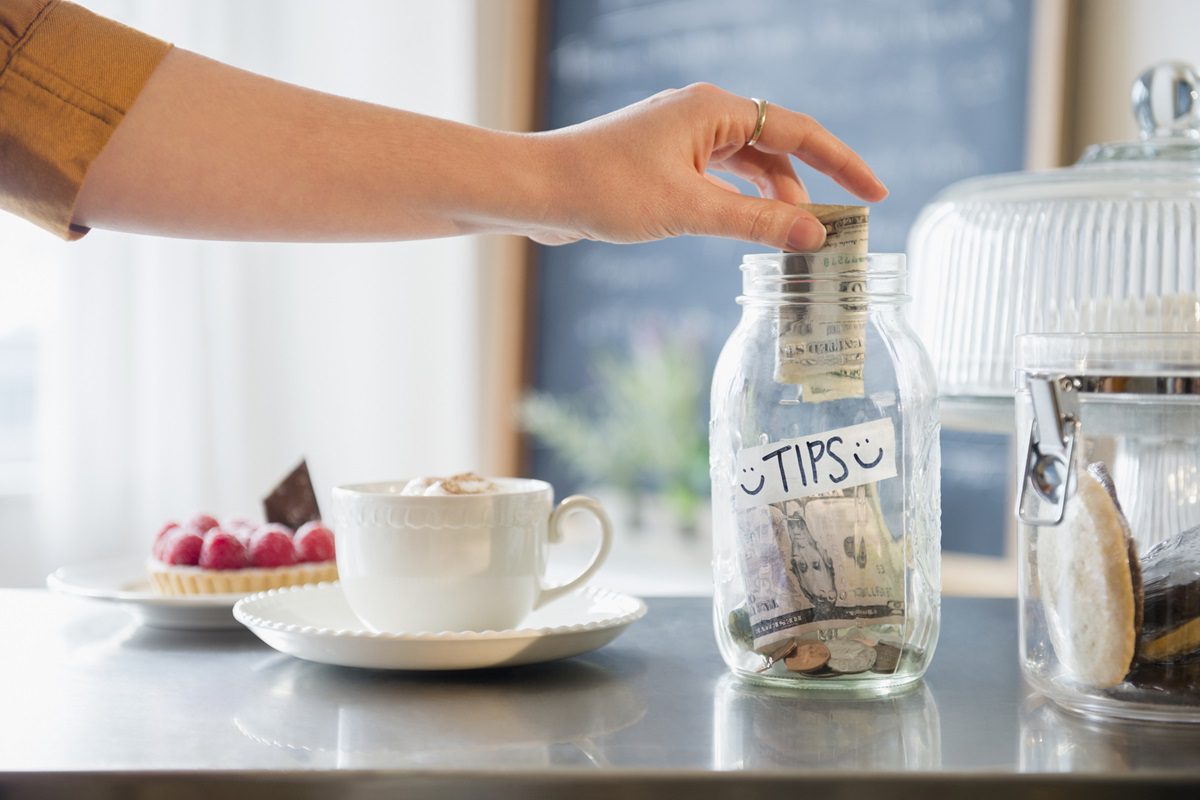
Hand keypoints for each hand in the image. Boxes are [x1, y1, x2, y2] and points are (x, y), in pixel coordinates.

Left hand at [527, 83, 887, 248]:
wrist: (535, 189)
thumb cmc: (604, 189)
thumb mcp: (689, 210)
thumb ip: (755, 223)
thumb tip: (815, 235)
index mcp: (712, 110)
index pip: (798, 132)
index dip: (842, 164)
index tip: (875, 194)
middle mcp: (700, 115)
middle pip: (774, 149)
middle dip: (804, 190)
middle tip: (829, 233)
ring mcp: (679, 138)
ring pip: (745, 167)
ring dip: (770, 201)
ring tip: (791, 239)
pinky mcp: (661, 161)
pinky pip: (717, 178)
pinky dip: (738, 203)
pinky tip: (747, 229)